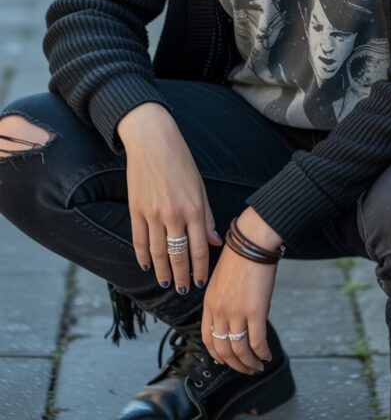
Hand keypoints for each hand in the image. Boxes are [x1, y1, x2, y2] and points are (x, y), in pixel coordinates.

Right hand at [117, 103, 222, 292]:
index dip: (199, 269)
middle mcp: (173, 214)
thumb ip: (206, 217)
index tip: (199, 282)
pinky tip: (146, 265)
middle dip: (181, 276)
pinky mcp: (135, 210)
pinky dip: (142, 255)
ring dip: (162, 271)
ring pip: (157, 252)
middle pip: (178, 255)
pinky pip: (139, 239)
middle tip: (182, 291)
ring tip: (166, 282)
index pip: (198, 249)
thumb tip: (213, 242)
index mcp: (193, 208)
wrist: (152, 141)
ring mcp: (152, 213)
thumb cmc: (180, 161)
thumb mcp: (200, 187)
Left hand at [202, 245, 277, 373]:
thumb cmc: (240, 256)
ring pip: (239, 350)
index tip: (225, 360)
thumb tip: (233, 319)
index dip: (217, 354)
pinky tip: (267, 355)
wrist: (252, 242)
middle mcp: (220, 310)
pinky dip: (262, 353)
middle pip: (223, 349)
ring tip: (258, 366)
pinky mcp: (255, 311)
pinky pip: (256, 342)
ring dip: (249, 363)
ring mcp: (236, 312)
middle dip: (234, 365)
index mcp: (210, 302)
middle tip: (246, 369)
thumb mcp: (221, 279)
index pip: (207, 338)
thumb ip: (222, 301)